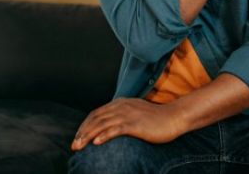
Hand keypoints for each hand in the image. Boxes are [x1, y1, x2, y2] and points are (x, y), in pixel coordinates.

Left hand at [71, 98, 186, 150]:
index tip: (78, 137)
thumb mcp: (135, 114)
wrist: (173, 117)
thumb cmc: (156, 119)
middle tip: (74, 145)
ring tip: (80, 146)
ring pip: (102, 124)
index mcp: (120, 103)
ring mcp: (128, 114)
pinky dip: (104, 135)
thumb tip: (110, 127)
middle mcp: (121, 106)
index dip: (85, 125)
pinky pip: (116, 129)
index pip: (96, 114)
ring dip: (88, 135)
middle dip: (83, 132)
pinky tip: (96, 143)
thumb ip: (122, 116)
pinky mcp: (135, 124)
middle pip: (96, 119)